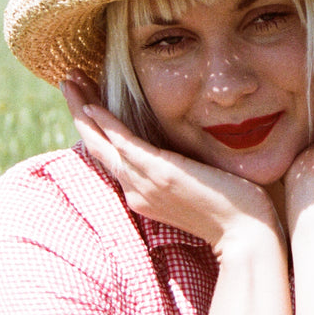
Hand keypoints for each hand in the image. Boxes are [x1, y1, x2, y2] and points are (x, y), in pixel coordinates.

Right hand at [62, 74, 281, 247]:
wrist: (246, 234)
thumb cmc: (235, 211)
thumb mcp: (199, 186)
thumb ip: (185, 169)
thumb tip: (189, 151)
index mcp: (144, 194)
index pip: (110, 155)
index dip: (95, 126)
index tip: (87, 101)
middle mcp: (136, 190)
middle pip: (96, 147)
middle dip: (79, 112)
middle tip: (67, 81)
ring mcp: (144, 183)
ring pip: (100, 142)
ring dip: (82, 109)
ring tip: (69, 80)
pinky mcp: (158, 173)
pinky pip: (122, 144)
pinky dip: (104, 123)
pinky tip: (90, 105)